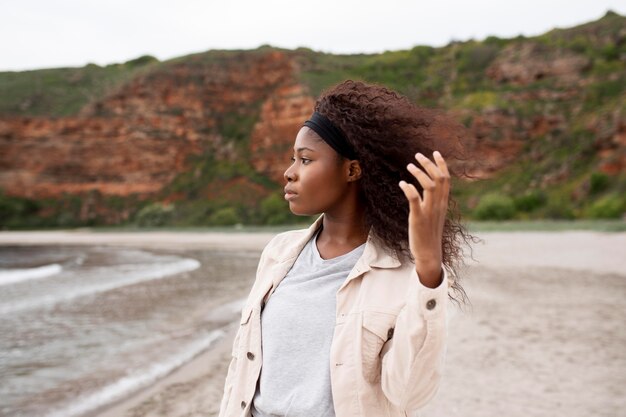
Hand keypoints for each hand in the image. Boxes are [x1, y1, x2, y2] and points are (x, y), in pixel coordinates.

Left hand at [398, 151, 449, 287]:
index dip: (441, 164)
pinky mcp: (418, 218)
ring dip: (419, 173)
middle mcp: (438, 205)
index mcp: (443, 203)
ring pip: (428, 185)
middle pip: (438, 178)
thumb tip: (427, 188)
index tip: (435, 152)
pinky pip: (415, 199)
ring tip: (409, 166)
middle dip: (428, 164)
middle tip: (417, 155)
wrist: (429, 253)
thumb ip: (433, 201)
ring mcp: (429, 211)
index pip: (446, 179)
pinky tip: (402, 183)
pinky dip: (409, 188)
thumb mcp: (435, 215)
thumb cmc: (429, 234)